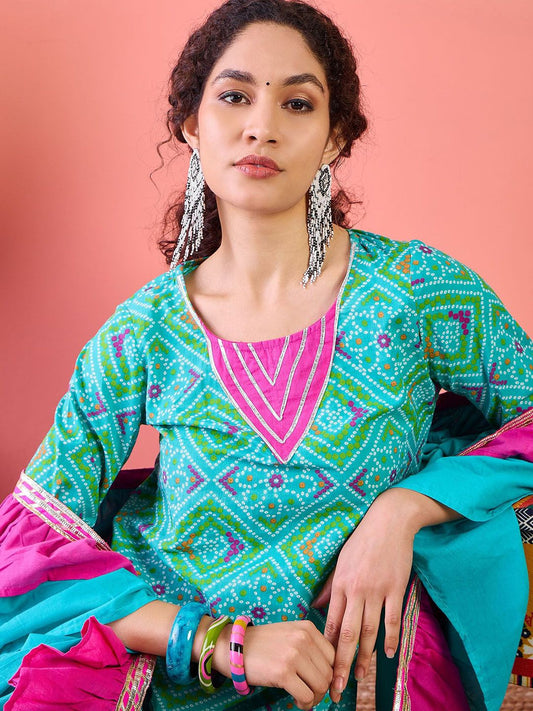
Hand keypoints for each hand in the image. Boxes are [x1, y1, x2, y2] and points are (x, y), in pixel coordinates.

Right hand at [212, 619, 334, 709]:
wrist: (235, 646)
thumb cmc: (264, 645)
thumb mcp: (291, 635)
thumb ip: (311, 648)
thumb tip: (332, 674)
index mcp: (308, 628)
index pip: (333, 656)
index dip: (331, 674)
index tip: (325, 684)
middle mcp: (303, 639)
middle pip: (328, 673)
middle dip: (322, 689)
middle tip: (312, 694)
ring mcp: (293, 655)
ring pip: (320, 686)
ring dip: (315, 698)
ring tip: (304, 698)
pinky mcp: (283, 672)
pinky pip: (306, 696)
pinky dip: (305, 703)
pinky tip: (297, 701)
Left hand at [311, 489, 416, 703]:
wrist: (388, 521)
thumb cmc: (362, 541)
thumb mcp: (340, 561)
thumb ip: (330, 586)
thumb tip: (317, 607)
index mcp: (340, 584)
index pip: (331, 623)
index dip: (327, 649)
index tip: (323, 669)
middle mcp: (356, 590)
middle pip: (348, 634)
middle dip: (342, 663)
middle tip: (337, 687)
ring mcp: (377, 590)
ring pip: (369, 630)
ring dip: (365, 657)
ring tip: (361, 677)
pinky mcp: (396, 588)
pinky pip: (393, 619)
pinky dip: (390, 638)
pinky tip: (387, 654)